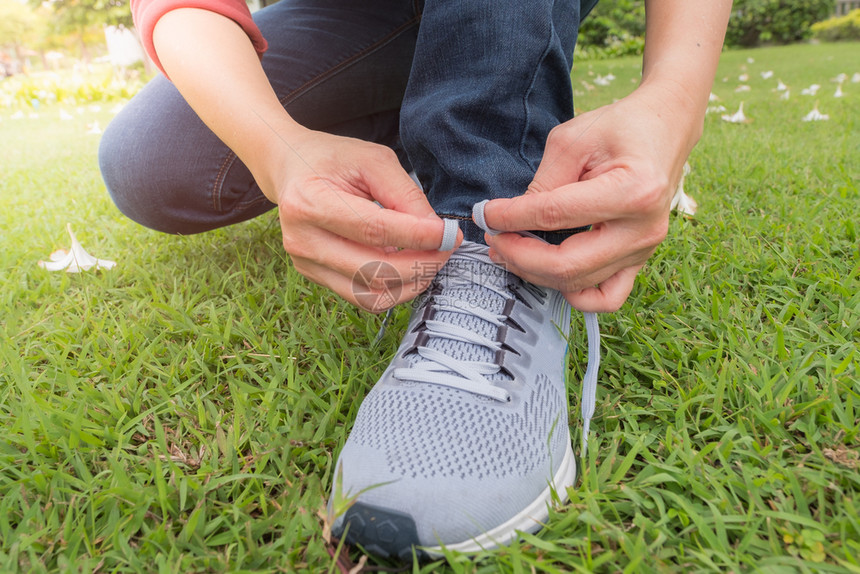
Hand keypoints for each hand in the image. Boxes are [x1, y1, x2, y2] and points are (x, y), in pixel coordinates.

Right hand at [270, 129, 459, 311]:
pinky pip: (363, 297)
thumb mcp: (372, 160)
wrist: (291, 167)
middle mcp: (303, 240)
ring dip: (411, 282)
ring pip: (371, 294)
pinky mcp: (316, 277)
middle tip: (447, 248)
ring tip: (430, 259)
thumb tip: (437, 232)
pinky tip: (408, 267)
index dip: (418, 237)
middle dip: (422, 264)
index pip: (374, 231)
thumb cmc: (332, 159)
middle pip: (374, 271)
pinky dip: (394, 288)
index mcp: (310, 202)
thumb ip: (405, 195)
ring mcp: (307, 264)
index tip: (449, 233)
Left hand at [481, 83, 696, 311]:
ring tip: (509, 250)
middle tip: (493, 238)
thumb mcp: (574, 140)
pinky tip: (550, 273)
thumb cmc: (621, 128)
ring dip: (534, 272)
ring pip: (578, 284)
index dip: (511, 218)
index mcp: (632, 191)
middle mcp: (643, 229)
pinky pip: (606, 297)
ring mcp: (644, 250)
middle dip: (518, 255)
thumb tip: (507, 217)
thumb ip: (543, 182)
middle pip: (566, 265)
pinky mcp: (640, 259)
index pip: (554, 215)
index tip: (486, 213)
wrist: (666, 129)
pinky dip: (574, 294)